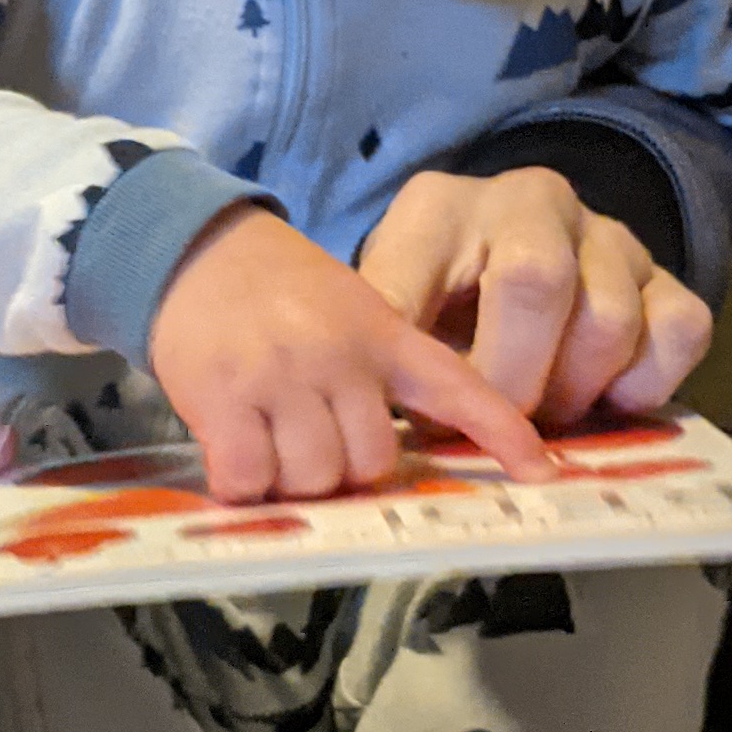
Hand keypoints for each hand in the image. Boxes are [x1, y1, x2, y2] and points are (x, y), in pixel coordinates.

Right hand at [144, 206, 553, 503]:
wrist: (193, 249)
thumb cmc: (277, 291)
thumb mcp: (350, 308)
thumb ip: (381, 369)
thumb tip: (392, 452)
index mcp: (381, 331)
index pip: (455, 386)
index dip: (500, 433)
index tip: (539, 471)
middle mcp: (339, 355)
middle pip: (372, 463)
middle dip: (344, 468)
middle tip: (310, 438)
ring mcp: (280, 378)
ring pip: (314, 478)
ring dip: (290, 478)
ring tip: (267, 439)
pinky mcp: (223, 400)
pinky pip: (249, 478)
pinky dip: (241, 482)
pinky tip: (232, 452)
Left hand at [356, 166, 713, 426]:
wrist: (508, 267)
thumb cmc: (439, 304)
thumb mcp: (391, 315)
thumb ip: (385, 350)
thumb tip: (372, 418)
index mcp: (441, 209)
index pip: (424, 276)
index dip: (426, 362)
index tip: (429, 417)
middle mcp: (530, 201)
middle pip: (536, 282)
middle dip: (514, 379)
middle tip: (500, 421)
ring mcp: (607, 234)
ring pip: (611, 318)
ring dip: (577, 390)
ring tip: (547, 409)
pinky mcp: (666, 275)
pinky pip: (682, 329)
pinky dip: (646, 384)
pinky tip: (607, 397)